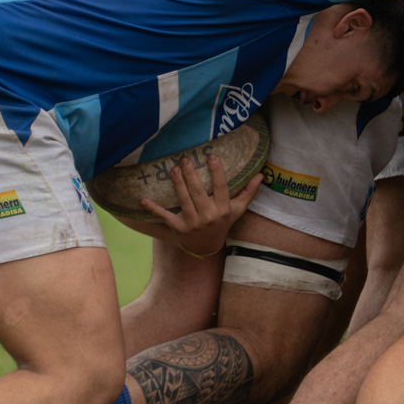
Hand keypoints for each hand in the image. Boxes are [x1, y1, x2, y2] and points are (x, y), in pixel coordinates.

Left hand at [140, 154, 261, 257]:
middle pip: (198, 192)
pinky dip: (153, 208)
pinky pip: (165, 216)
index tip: (211, 156)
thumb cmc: (223, 223)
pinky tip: (143, 199)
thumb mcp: (238, 210)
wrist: (207, 247)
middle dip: (190, 174)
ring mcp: (192, 222)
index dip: (216, 172)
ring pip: (183, 199)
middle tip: (185, 159)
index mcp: (222, 210)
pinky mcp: (178, 227)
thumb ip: (248, 192)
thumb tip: (261, 174)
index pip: (220, 187)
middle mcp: (208, 216)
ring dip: (177, 183)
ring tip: (172, 168)